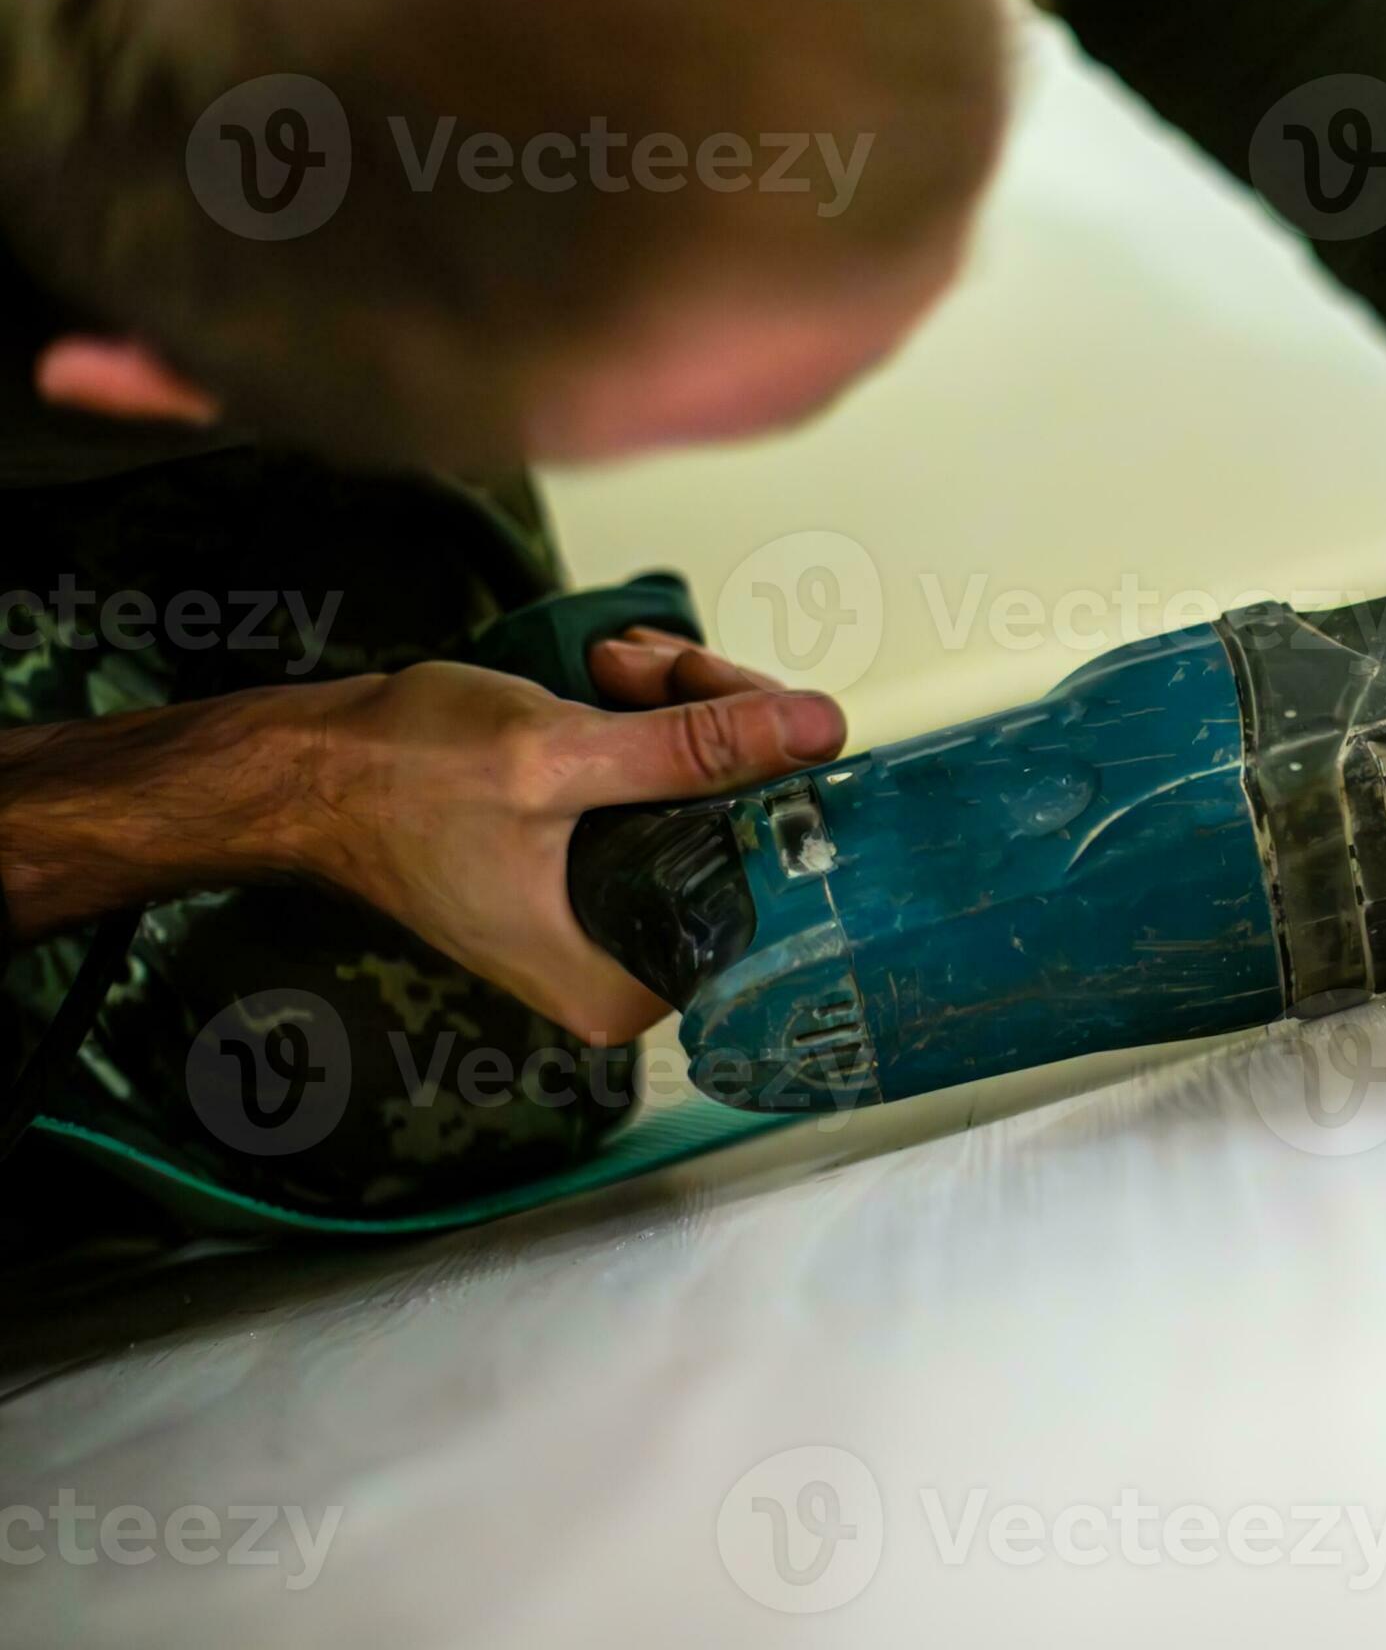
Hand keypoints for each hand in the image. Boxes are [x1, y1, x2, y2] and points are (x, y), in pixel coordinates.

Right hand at [302, 645, 845, 1045]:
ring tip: (615, 666)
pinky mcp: (593, 856)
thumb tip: (815, 731)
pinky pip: (663, 781)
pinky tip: (610, 675)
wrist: (306, 764)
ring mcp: (610, 905)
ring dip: (681, 707)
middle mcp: (626, 961)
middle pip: (744, 829)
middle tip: (662, 670)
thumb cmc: (399, 781)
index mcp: (624, 984)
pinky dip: (650, 718)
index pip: (765, 885)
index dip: (771, 780)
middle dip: (718, 727)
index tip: (744, 705)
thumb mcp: (563, 758)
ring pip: (709, 791)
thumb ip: (694, 751)